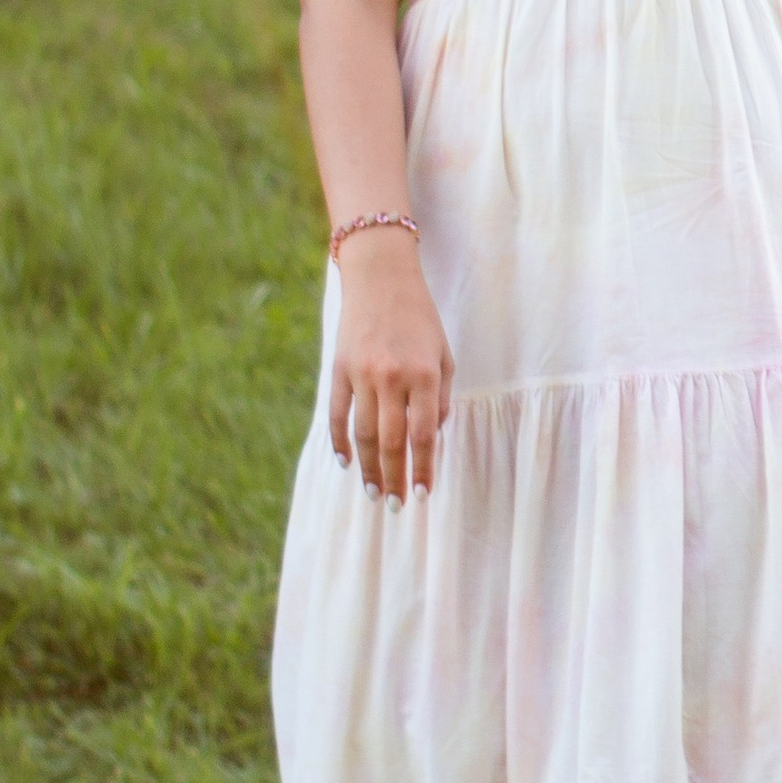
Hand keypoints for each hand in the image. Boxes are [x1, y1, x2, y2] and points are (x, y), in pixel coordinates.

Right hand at [329, 233, 454, 500]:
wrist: (381, 277)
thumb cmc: (420, 318)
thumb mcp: (444, 354)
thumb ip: (440, 397)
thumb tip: (431, 437)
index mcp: (424, 374)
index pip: (423, 435)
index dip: (423, 468)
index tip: (423, 493)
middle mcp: (393, 378)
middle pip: (391, 442)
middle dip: (395, 478)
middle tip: (397, 506)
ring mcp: (362, 374)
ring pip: (362, 435)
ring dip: (369, 469)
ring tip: (375, 494)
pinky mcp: (339, 370)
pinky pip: (337, 415)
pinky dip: (340, 443)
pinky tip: (347, 464)